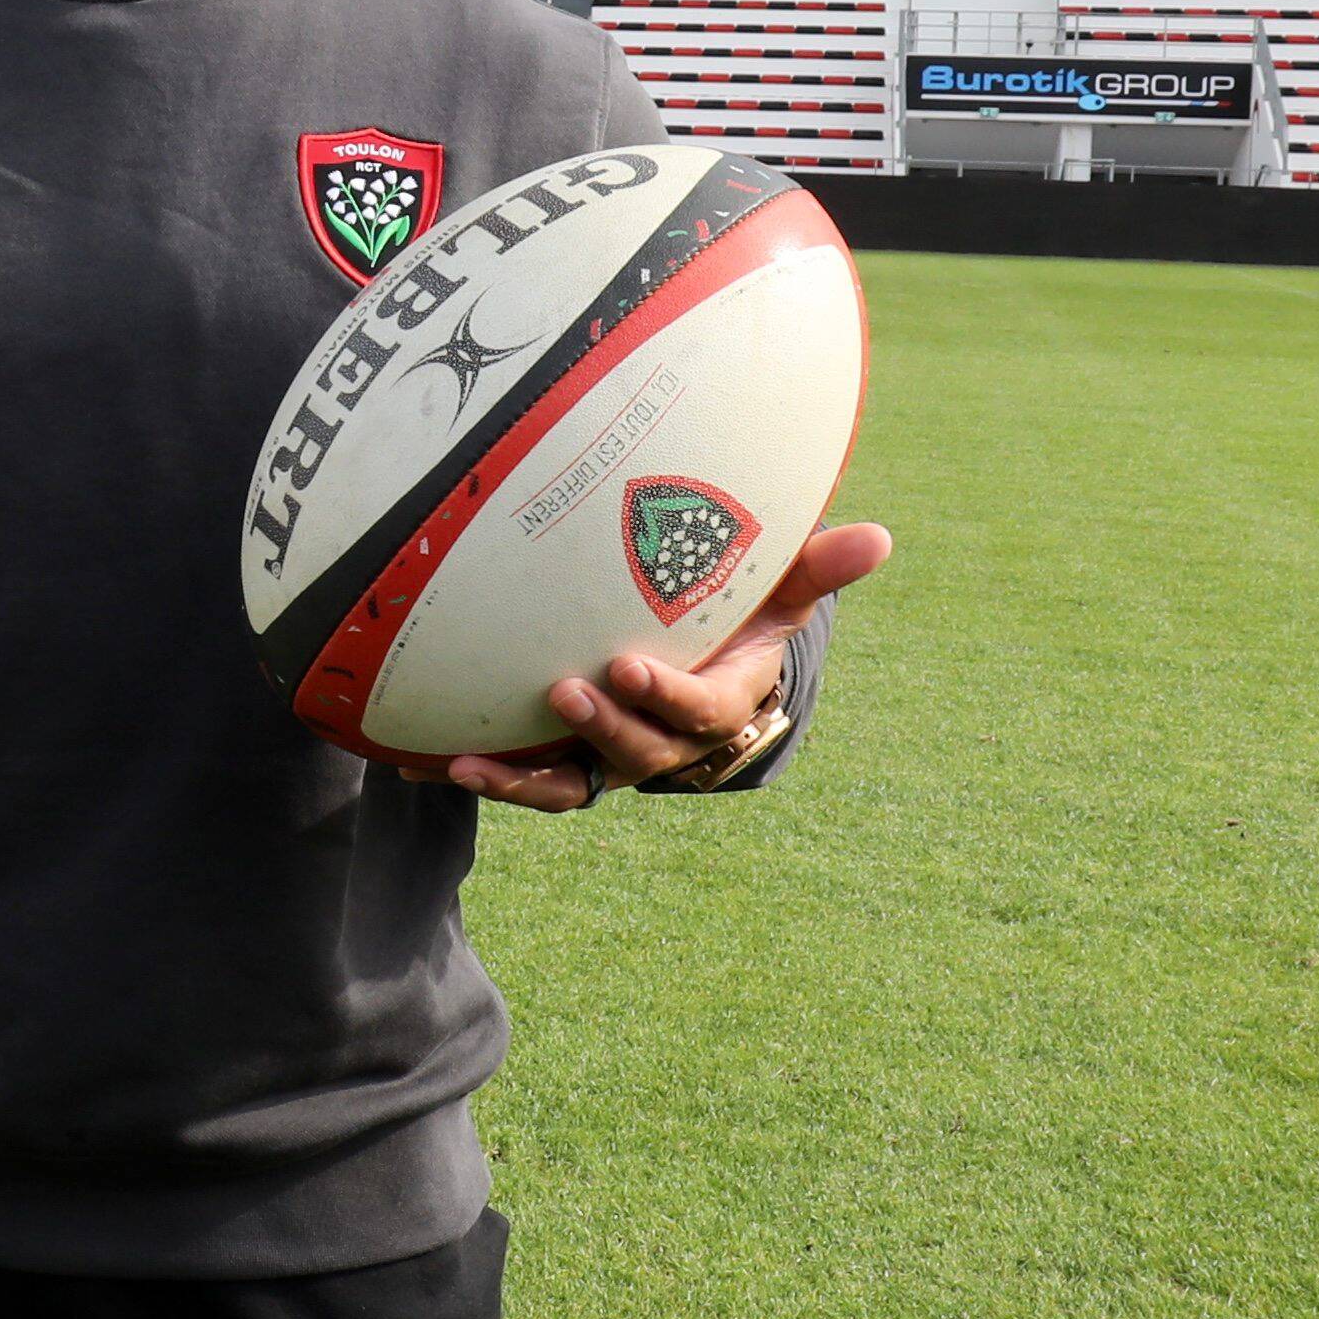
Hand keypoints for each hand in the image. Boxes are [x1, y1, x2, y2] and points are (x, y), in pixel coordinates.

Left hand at [444, 520, 894, 814]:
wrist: (701, 650)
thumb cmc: (740, 606)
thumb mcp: (779, 584)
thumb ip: (816, 565)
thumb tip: (879, 536)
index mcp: (722, 698)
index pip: (701, 711)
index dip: (666, 697)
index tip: (626, 663)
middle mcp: (667, 738)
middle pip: (641, 753)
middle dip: (605, 729)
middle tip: (565, 691)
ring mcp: (615, 754)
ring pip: (579, 782)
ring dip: (531, 775)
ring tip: (481, 761)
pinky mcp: (569, 757)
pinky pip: (533, 779)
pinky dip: (491, 777)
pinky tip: (439, 764)